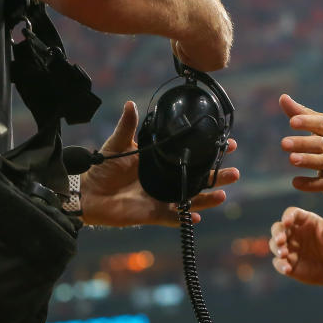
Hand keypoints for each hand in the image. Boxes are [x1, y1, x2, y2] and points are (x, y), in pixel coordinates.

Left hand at [80, 101, 239, 226]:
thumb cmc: (102, 168)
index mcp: (159, 161)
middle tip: (234, 172)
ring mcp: (160, 197)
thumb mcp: (117, 144)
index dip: (206, 151)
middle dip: (216, 176)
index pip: (188, 155)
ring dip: (207, 198)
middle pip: (196, 178)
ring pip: (190, 198)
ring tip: (223, 193)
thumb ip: (127, 126)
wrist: (88, 193)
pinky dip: (184, 219)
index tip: (227, 144)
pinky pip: (173, 217)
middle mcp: (164, 179)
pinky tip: (196, 216)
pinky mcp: (153, 213)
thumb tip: (131, 103)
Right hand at [269, 207, 322, 286]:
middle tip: (281, 241)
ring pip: (275, 244)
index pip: (293, 214)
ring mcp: (290, 248)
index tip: (287, 222)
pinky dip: (280, 265)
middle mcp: (294, 233)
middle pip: (278, 228)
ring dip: (276, 248)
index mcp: (306, 221)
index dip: (288, 216)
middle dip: (277, 233)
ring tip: (284, 255)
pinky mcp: (288, 263)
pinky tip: (287, 269)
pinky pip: (279, 262)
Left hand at [280, 93, 322, 198]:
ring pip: (322, 162)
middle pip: (319, 144)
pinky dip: (310, 184)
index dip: (307, 122)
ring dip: (307, 160)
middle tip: (284, 143)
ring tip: (291, 159)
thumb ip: (301, 113)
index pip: (321, 124)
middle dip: (302, 143)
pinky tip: (295, 183)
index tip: (292, 121)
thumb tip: (283, 97)